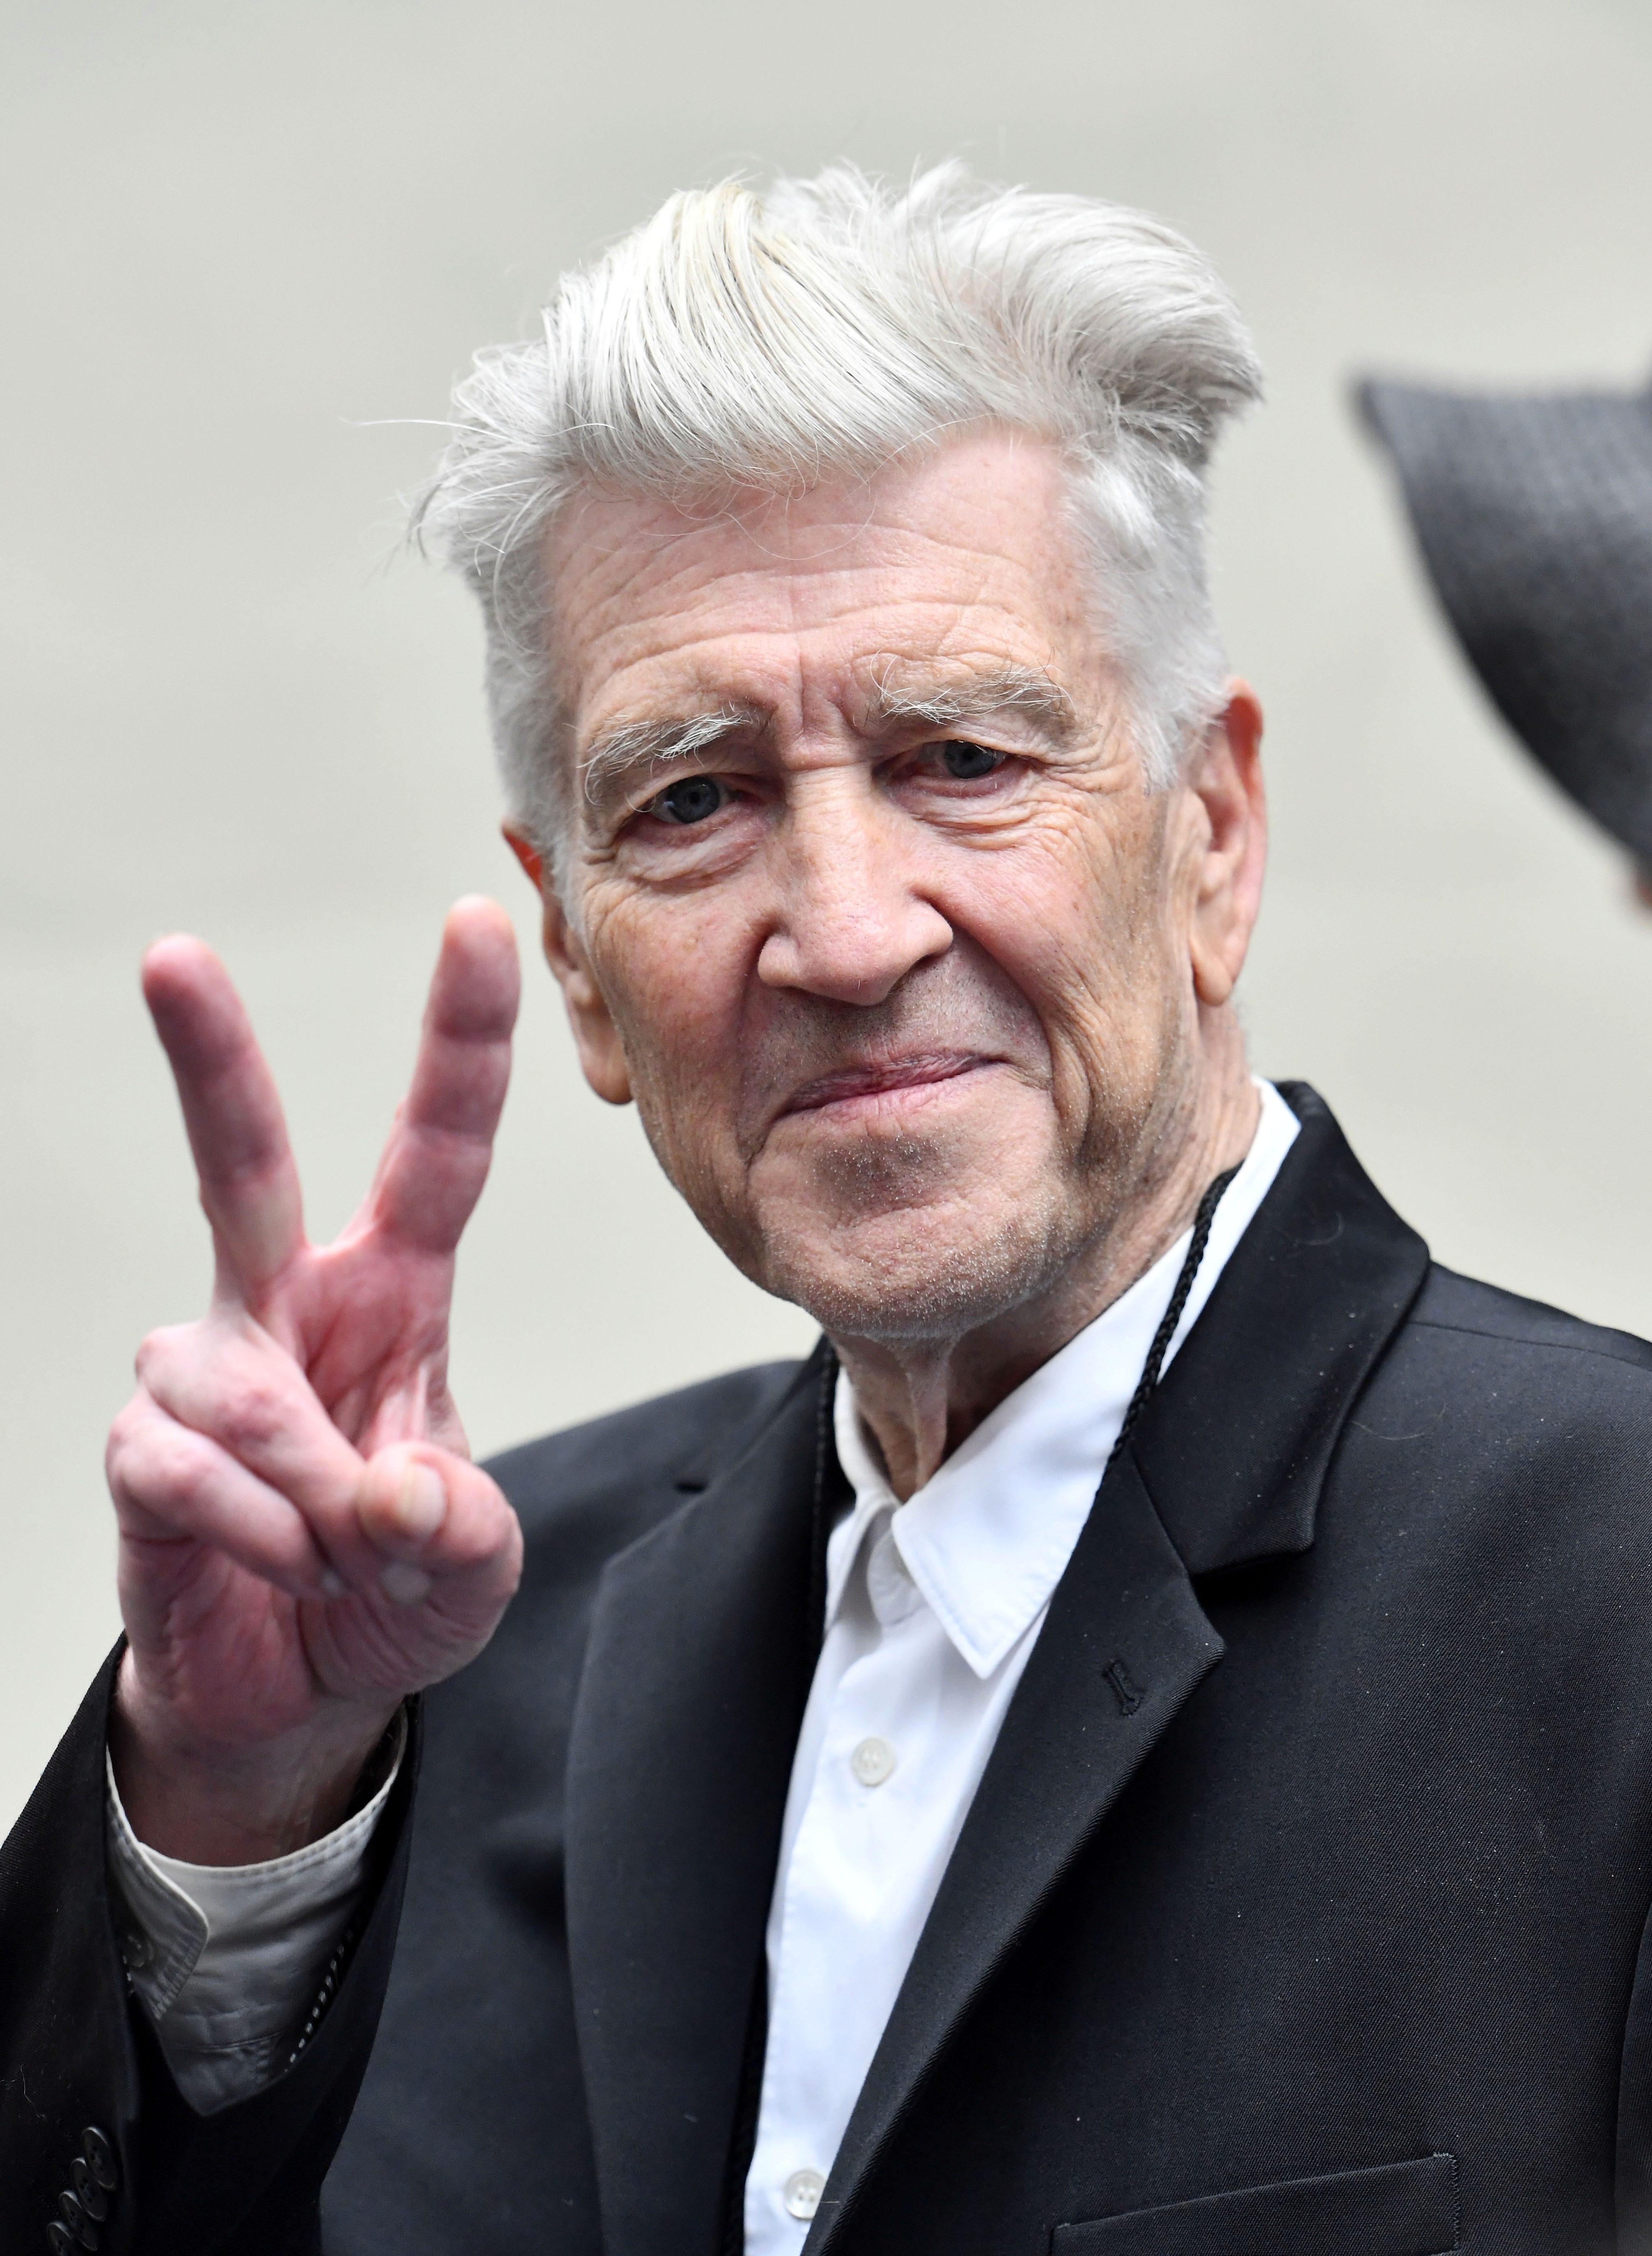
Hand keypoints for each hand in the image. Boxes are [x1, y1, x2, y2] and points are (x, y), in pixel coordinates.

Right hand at [106, 899, 523, 1862]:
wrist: (295, 1693)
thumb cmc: (395, 1593)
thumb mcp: (472, 1565)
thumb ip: (462, 1528)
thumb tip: (392, 1489)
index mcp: (392, 1292)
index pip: (436, 1151)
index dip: (459, 1041)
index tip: (474, 923)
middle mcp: (285, 1304)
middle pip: (242, 1162)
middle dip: (208, 1058)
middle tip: (172, 955)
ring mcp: (202, 1370)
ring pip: (245, 1396)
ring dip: (310, 1500)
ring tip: (333, 1557)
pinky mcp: (140, 1447)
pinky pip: (191, 1473)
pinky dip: (255, 1538)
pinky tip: (272, 1565)